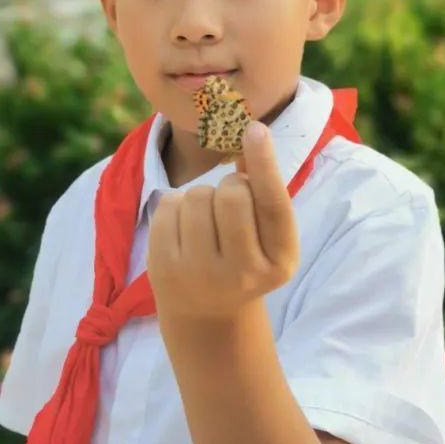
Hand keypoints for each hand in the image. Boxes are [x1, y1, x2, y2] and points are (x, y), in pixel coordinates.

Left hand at [147, 121, 299, 324]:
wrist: (208, 314)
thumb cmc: (244, 260)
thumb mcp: (266, 237)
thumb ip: (263, 192)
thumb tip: (251, 135)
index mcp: (279, 261)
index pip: (272, 204)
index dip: (265, 164)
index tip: (255, 128)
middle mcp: (243, 273)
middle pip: (232, 193)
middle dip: (230, 184)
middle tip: (230, 205)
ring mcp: (201, 274)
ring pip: (197, 196)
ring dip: (201, 196)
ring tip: (206, 221)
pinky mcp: (165, 269)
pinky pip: (168, 205)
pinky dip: (175, 205)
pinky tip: (184, 229)